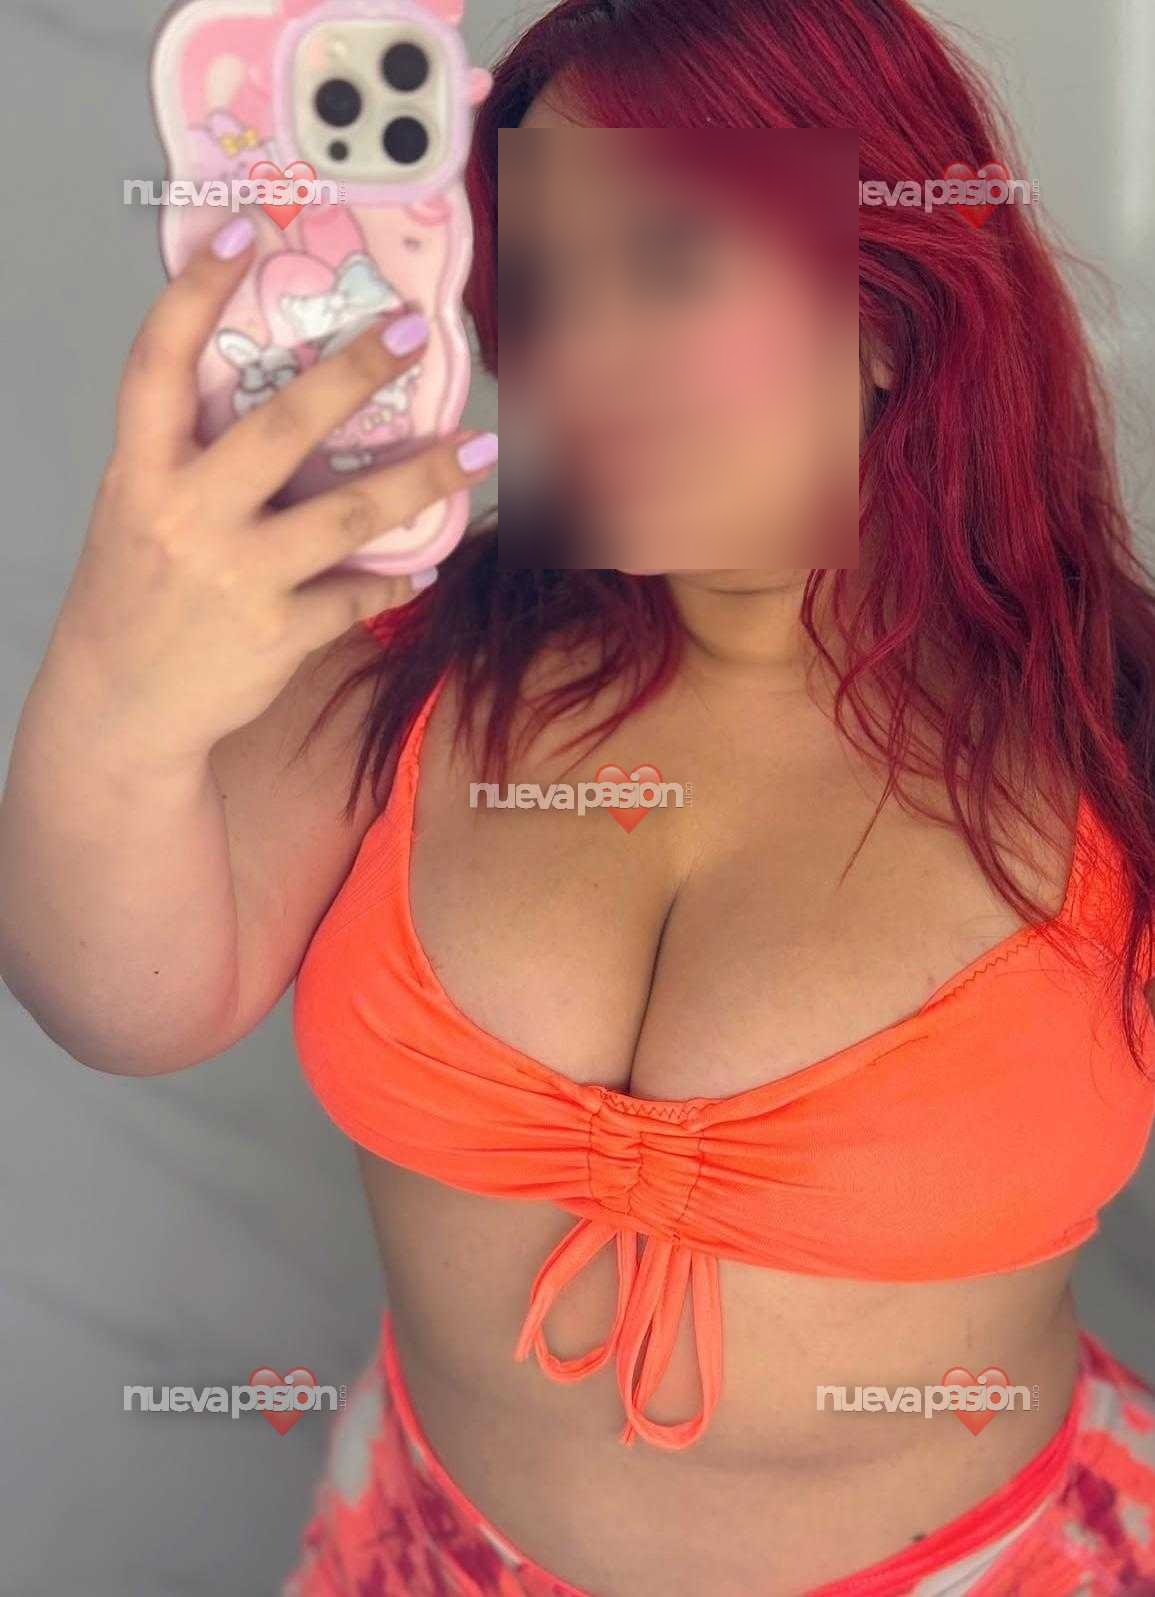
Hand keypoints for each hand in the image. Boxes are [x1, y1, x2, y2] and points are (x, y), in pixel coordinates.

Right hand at [49, 215, 496, 771]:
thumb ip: (192, 460)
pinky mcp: (279, 633)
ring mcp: (237, 577)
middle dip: (352, 375)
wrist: (121, 707)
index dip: (196, 293)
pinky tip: (425, 561)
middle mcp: (185, 516)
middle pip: (280, 427)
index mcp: (141, 472)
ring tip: (479, 449)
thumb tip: (281, 402)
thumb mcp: (139, 513)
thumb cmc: (136, 597)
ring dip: (423, 480)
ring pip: (348, 513)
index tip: (242, 233)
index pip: (159, 364)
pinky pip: (358, 592)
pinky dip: (395, 576)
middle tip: (409, 333)